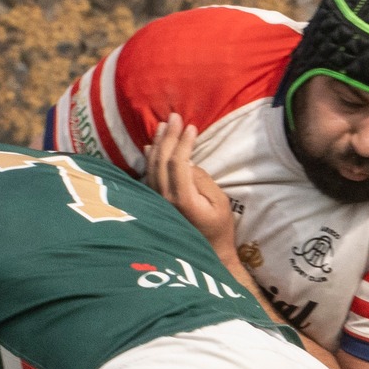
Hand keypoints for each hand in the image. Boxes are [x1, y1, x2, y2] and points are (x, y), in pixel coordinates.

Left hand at [144, 117, 237, 260]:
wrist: (208, 252)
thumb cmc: (218, 227)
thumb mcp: (219, 202)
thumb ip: (202, 180)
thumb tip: (187, 162)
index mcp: (183, 199)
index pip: (178, 162)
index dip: (183, 142)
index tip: (192, 126)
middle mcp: (165, 199)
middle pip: (161, 160)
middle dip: (169, 136)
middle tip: (174, 117)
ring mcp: (157, 202)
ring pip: (151, 167)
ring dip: (157, 144)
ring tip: (163, 126)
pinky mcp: (155, 203)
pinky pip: (148, 176)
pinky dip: (149, 159)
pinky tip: (151, 147)